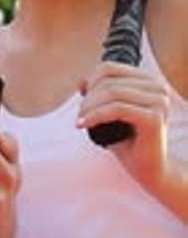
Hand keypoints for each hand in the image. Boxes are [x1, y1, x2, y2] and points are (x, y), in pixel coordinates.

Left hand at [77, 61, 170, 193]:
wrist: (149, 169)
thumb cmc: (130, 142)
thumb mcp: (112, 113)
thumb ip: (100, 95)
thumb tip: (81, 82)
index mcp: (149, 81)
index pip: (109, 68)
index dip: (90, 81)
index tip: (81, 98)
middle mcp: (158, 87)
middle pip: (108, 81)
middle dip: (88, 98)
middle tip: (80, 115)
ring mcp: (159, 102)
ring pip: (111, 93)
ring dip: (89, 107)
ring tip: (81, 120)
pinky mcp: (154, 118)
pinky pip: (116, 109)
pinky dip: (95, 116)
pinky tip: (82, 124)